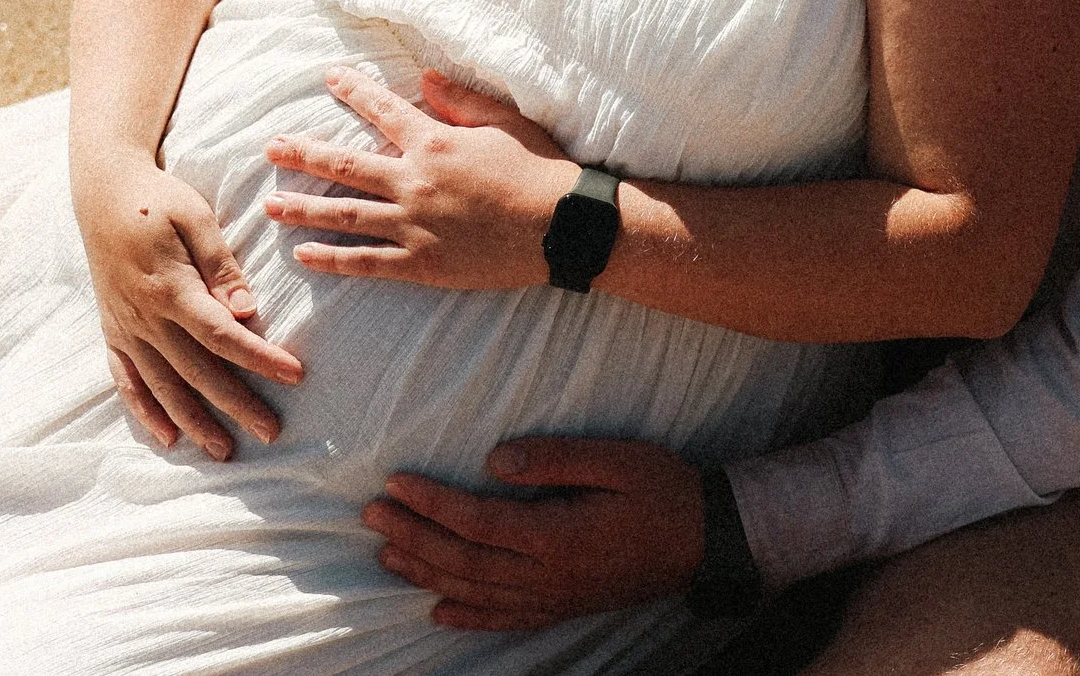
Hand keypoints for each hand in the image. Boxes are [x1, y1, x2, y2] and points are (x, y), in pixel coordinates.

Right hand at [71, 153, 302, 459]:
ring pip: (163, 385)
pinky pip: (126, 379)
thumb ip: (221, 266)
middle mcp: (145, 316)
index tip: (295, 375)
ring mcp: (125, 327)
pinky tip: (166, 436)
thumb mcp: (195, 216)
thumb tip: (246, 310)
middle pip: (197, 371)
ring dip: (194, 420)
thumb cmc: (158, 198)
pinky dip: (145, 410)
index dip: (259, 358)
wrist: (102, 190)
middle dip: (236, 403)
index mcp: (170, 287)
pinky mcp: (112, 330)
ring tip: (224, 450)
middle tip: (271, 432)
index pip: (222, 335)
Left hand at [262, 67, 578, 290]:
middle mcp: (414, 181)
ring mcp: (414, 225)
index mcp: (434, 142)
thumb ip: (460, 100)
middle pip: (345, 165)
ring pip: (345, 214)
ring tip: (270, 206)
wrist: (562, 224)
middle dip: (304, 154)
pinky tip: (304, 255)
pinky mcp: (422, 263)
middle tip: (271, 148)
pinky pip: (366, 261)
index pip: (382, 110)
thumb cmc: (539, 168)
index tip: (329, 77)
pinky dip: (333, 259)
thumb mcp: (503, 122)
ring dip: (304, 209)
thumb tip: (425, 77)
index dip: (353, 91)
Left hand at [365, 438, 706, 630]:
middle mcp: (548, 576)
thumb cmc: (664, 490)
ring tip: (388, 552)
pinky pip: (505, 619)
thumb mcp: (616, 458)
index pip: (476, 521)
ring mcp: (555, 597)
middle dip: (414, 536)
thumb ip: (555, 458)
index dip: (431, 503)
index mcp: (557, 535)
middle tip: (372, 514)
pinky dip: (467, 617)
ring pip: (475, 592)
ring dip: (426, 573)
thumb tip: (495, 459)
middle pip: (463, 561)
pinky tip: (439, 610)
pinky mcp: (564, 606)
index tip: (395, 482)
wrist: (707, 540)